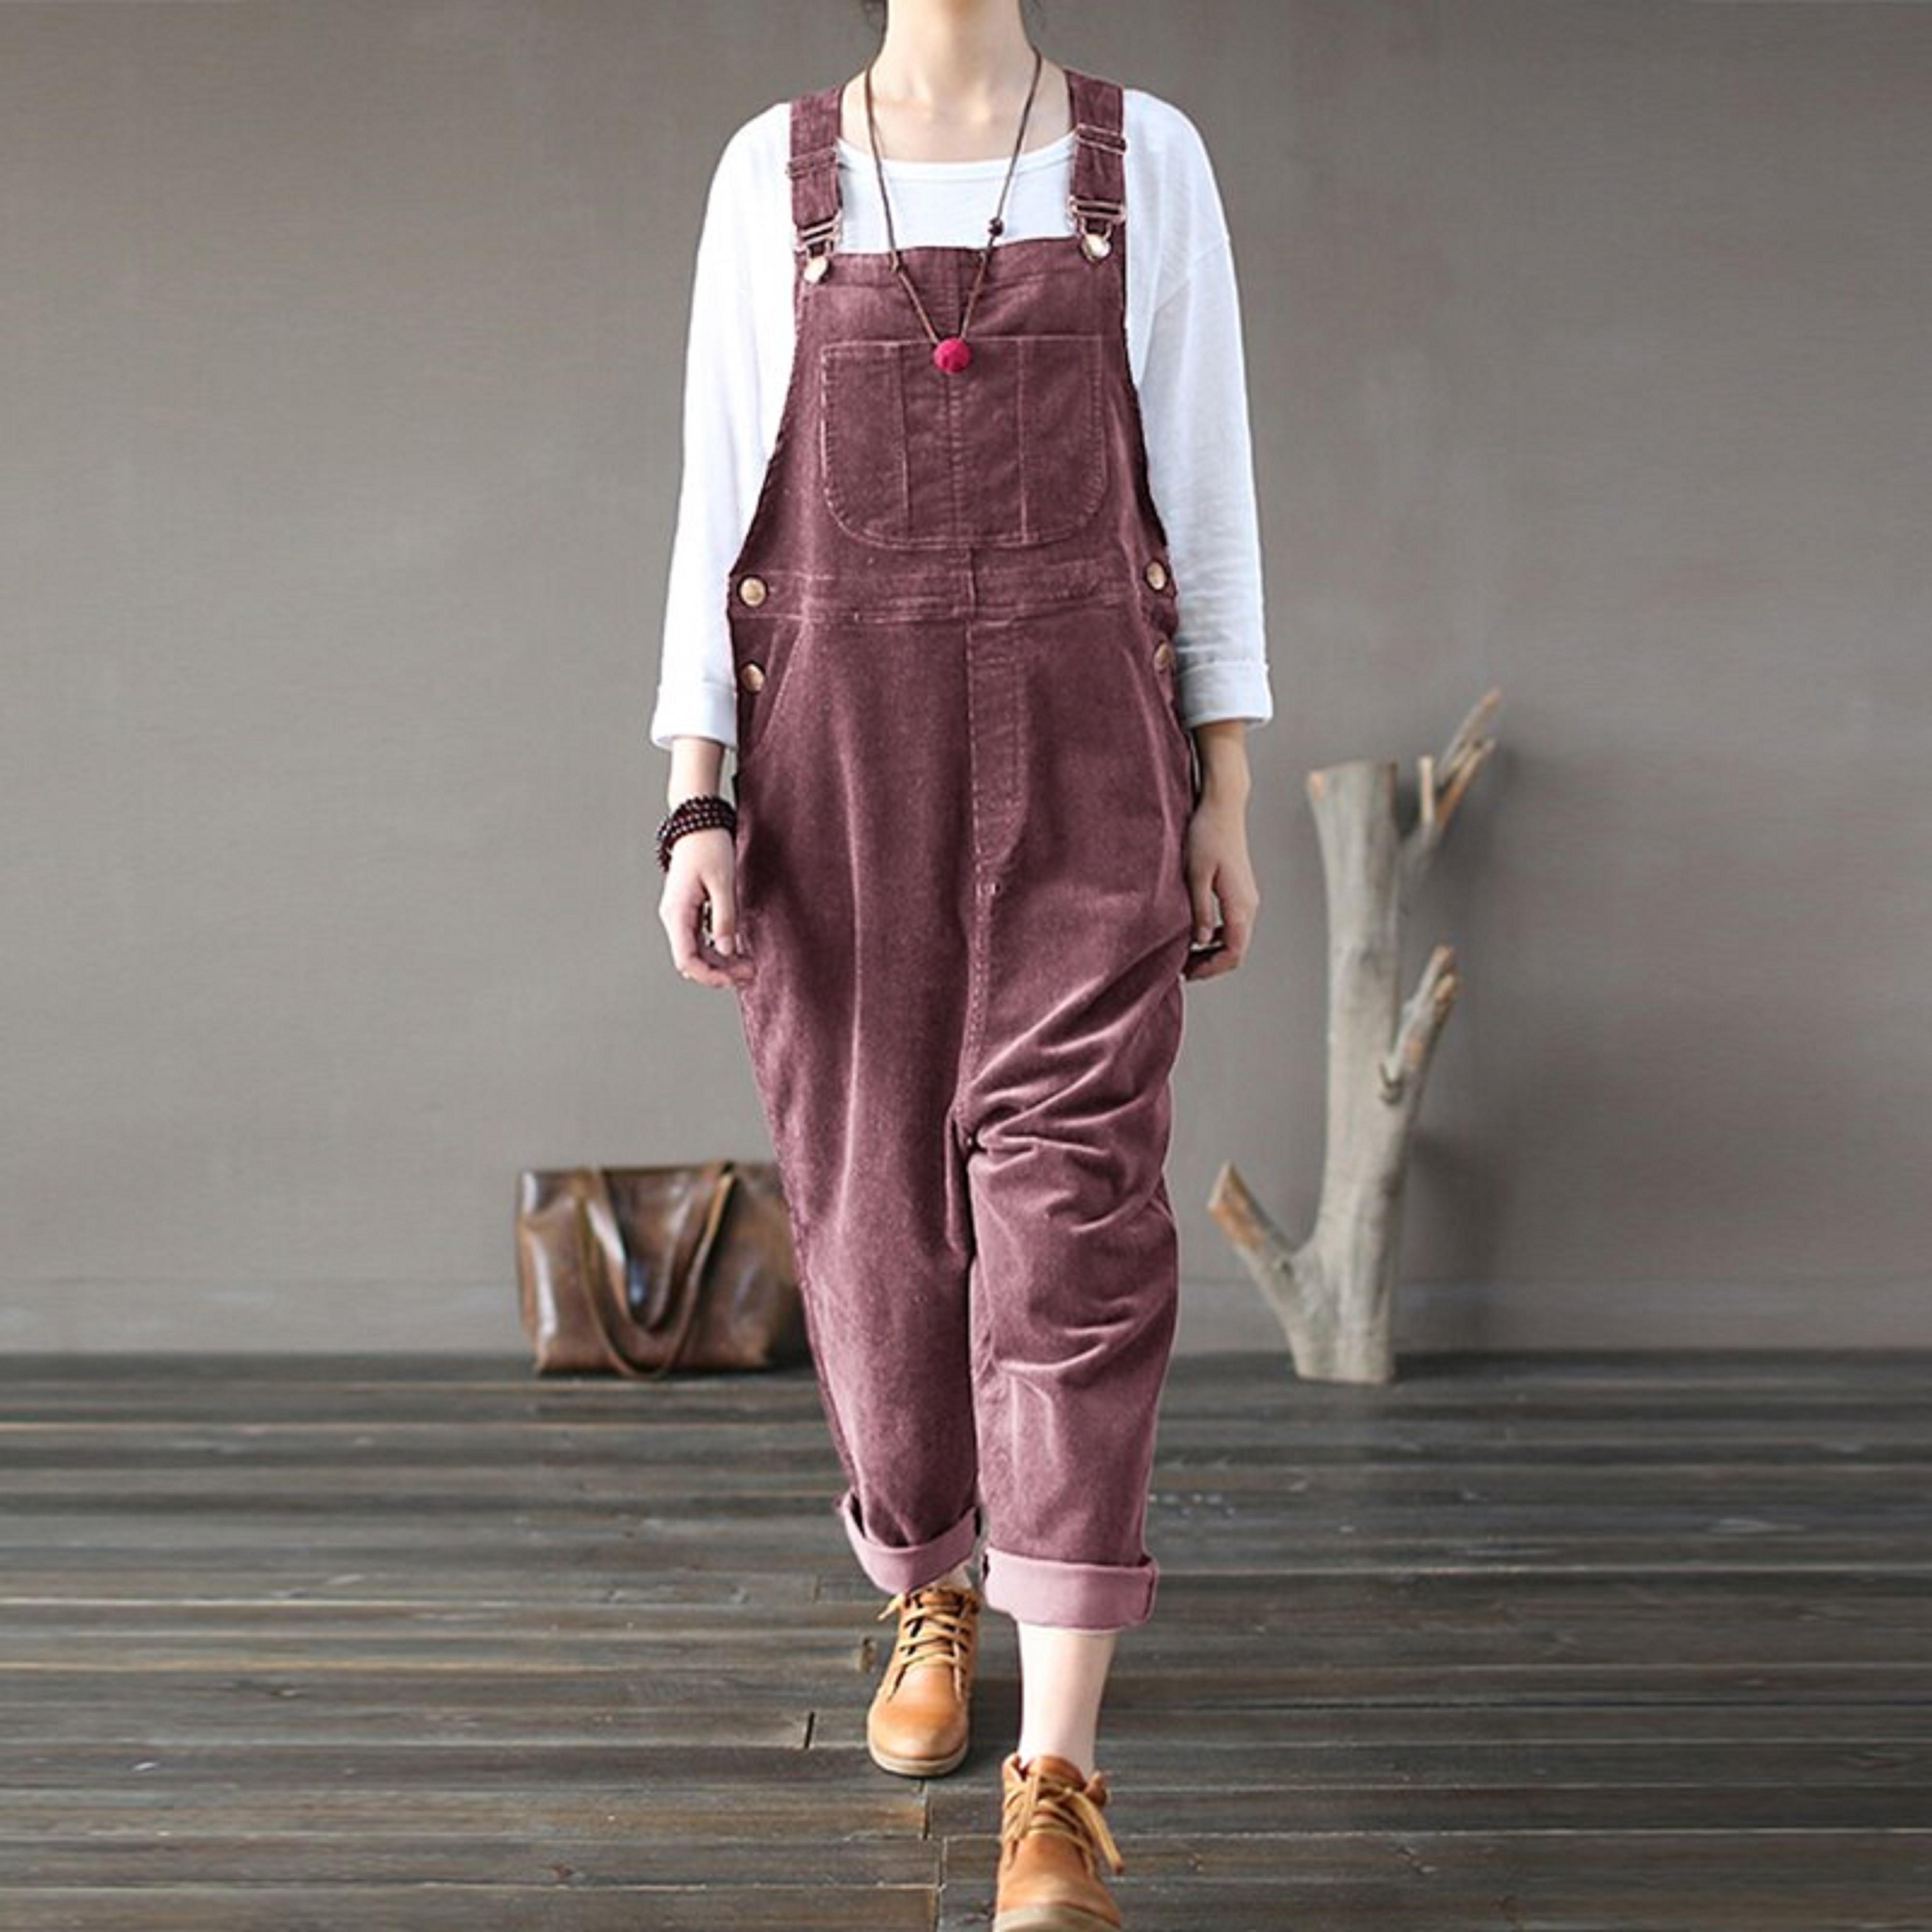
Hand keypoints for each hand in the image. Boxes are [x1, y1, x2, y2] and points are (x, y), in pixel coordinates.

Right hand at [659, 827, 754, 989]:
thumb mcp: (723, 883)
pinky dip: (718, 947)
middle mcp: (674, 917)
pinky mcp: (689, 910)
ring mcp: (680, 915)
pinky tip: (737, 949)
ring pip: (697, 951)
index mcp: (677, 913)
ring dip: (721, 961)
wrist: (698, 822)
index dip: (710, 976)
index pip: (686, 960)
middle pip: (693, 959)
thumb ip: (724, 919)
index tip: (735, 979)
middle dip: (721, 971)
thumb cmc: (709, 847)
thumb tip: (726, 951)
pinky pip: (700, 938)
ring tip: (749, 965)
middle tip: (751, 972)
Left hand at [1181, 735, 1258, 981]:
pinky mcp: (1240, 889)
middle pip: (1236, 949)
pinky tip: (1195, 930)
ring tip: (1184, 952)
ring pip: (1235, 937)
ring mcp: (1246, 897)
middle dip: (1210, 963)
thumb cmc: (1207, 835)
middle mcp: (1249, 904)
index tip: (1187, 972)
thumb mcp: (1196, 874)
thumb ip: (1200, 910)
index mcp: (1240, 904)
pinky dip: (1216, 934)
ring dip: (1212, 949)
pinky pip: (1232, 922)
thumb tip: (1201, 941)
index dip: (1212, 968)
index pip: (1234, 952)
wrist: (1223, 806)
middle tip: (1181, 967)